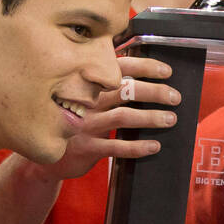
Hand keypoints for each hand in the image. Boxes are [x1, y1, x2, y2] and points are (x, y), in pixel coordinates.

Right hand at [38, 56, 180, 180]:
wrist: (47, 156)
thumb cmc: (76, 122)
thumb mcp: (86, 100)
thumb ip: (109, 89)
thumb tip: (148, 80)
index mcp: (89, 84)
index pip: (120, 67)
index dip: (145, 67)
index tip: (167, 71)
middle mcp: (86, 101)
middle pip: (125, 90)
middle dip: (154, 91)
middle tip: (175, 97)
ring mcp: (85, 124)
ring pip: (123, 117)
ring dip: (150, 117)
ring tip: (171, 119)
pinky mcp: (85, 147)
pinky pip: (115, 146)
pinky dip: (137, 147)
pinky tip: (154, 146)